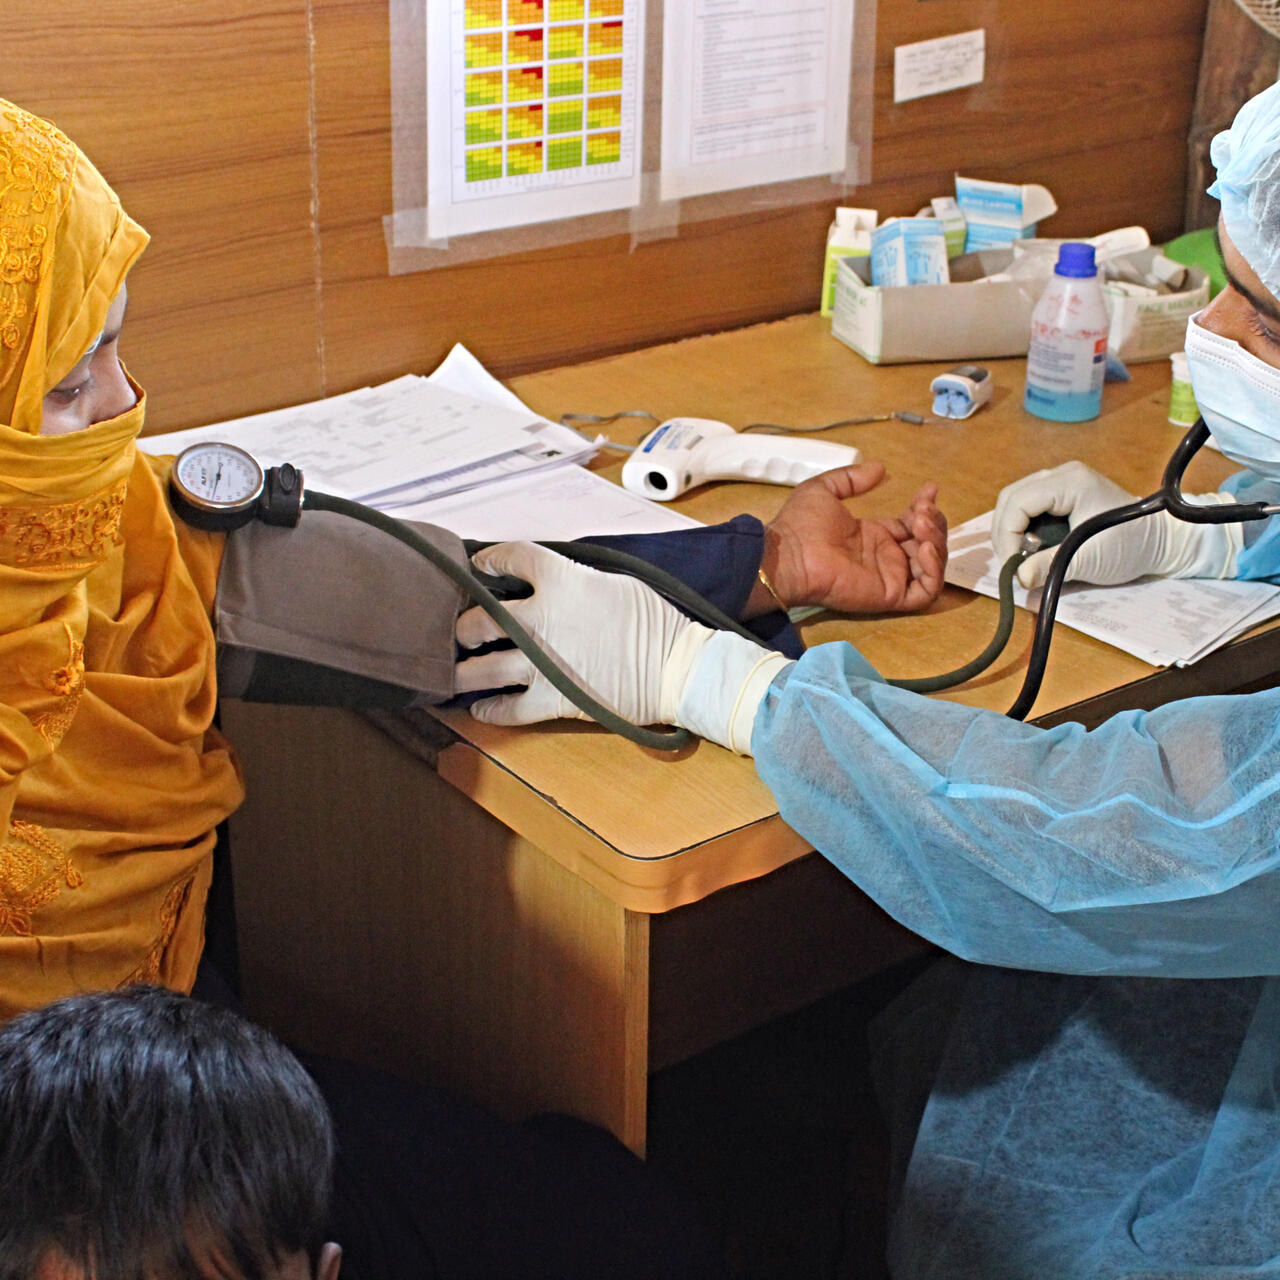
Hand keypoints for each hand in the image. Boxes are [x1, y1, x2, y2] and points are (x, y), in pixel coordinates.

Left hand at [454, 541, 705, 726]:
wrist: (677, 668)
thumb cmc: (654, 621)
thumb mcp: (612, 582)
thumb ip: (573, 581)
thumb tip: (552, 585)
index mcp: (559, 580)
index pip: (510, 558)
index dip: (490, 560)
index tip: (481, 566)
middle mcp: (539, 619)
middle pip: (481, 618)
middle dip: (468, 625)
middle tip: (466, 631)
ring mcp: (540, 663)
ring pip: (482, 669)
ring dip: (465, 670)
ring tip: (460, 671)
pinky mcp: (551, 700)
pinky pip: (507, 710)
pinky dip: (490, 711)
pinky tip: (482, 709)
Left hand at [759, 462, 947, 614]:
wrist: (789, 554)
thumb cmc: (801, 525)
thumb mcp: (824, 489)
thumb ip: (852, 479)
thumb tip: (879, 468)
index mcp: (873, 535)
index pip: (911, 524)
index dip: (925, 507)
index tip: (929, 488)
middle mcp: (885, 557)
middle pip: (927, 543)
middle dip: (934, 522)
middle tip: (922, 509)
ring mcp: (889, 577)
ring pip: (931, 566)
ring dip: (938, 542)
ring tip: (922, 524)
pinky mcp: (890, 595)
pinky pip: (925, 592)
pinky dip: (933, 571)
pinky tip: (924, 547)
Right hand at [991, 461, 1239, 588]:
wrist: (1163, 541)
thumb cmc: (1131, 546)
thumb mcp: (1089, 560)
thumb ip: (1050, 567)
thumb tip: (1018, 578)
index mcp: (1070, 482)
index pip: (1017, 502)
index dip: (1007, 535)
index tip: (1013, 566)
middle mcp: (1062, 474)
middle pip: (1011, 497)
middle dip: (1005, 532)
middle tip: (1012, 563)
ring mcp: (1062, 481)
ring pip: (1017, 500)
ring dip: (1013, 530)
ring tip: (1024, 557)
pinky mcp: (1064, 493)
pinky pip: (1030, 506)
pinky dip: (1024, 528)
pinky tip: (1034, 547)